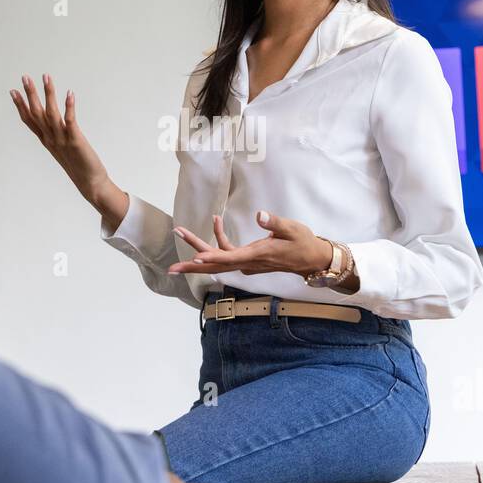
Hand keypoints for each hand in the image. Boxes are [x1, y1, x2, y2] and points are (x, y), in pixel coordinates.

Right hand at [9, 73, 109, 202]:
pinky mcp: (76, 141)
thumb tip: (53, 120)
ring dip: (48, 94)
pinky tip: (69, 94)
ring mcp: (62, 140)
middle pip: (37, 114)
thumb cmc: (77, 163)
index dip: (20, 105)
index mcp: (46, 140)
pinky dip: (69, 107)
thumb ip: (55, 133)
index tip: (13, 91)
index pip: (29, 120)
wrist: (89, 183)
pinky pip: (70, 122)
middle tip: (25, 77)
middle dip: (31, 94)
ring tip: (46, 77)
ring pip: (51, 114)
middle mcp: (51, 139)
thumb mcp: (61, 147)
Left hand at [167, 210, 332, 278]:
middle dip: (192, 267)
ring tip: (180, 231)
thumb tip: (259, 214)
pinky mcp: (248, 259)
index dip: (211, 259)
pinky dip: (219, 238)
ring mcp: (247, 262)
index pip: (229, 258)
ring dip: (198, 249)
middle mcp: (248, 262)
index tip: (194, 259)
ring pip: (218, 260)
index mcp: (257, 254)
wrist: (311, 259)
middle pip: (216, 266)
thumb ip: (274, 222)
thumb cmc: (303, 242)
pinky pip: (227, 252)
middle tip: (171, 268)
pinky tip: (216, 221)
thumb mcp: (292, 228)